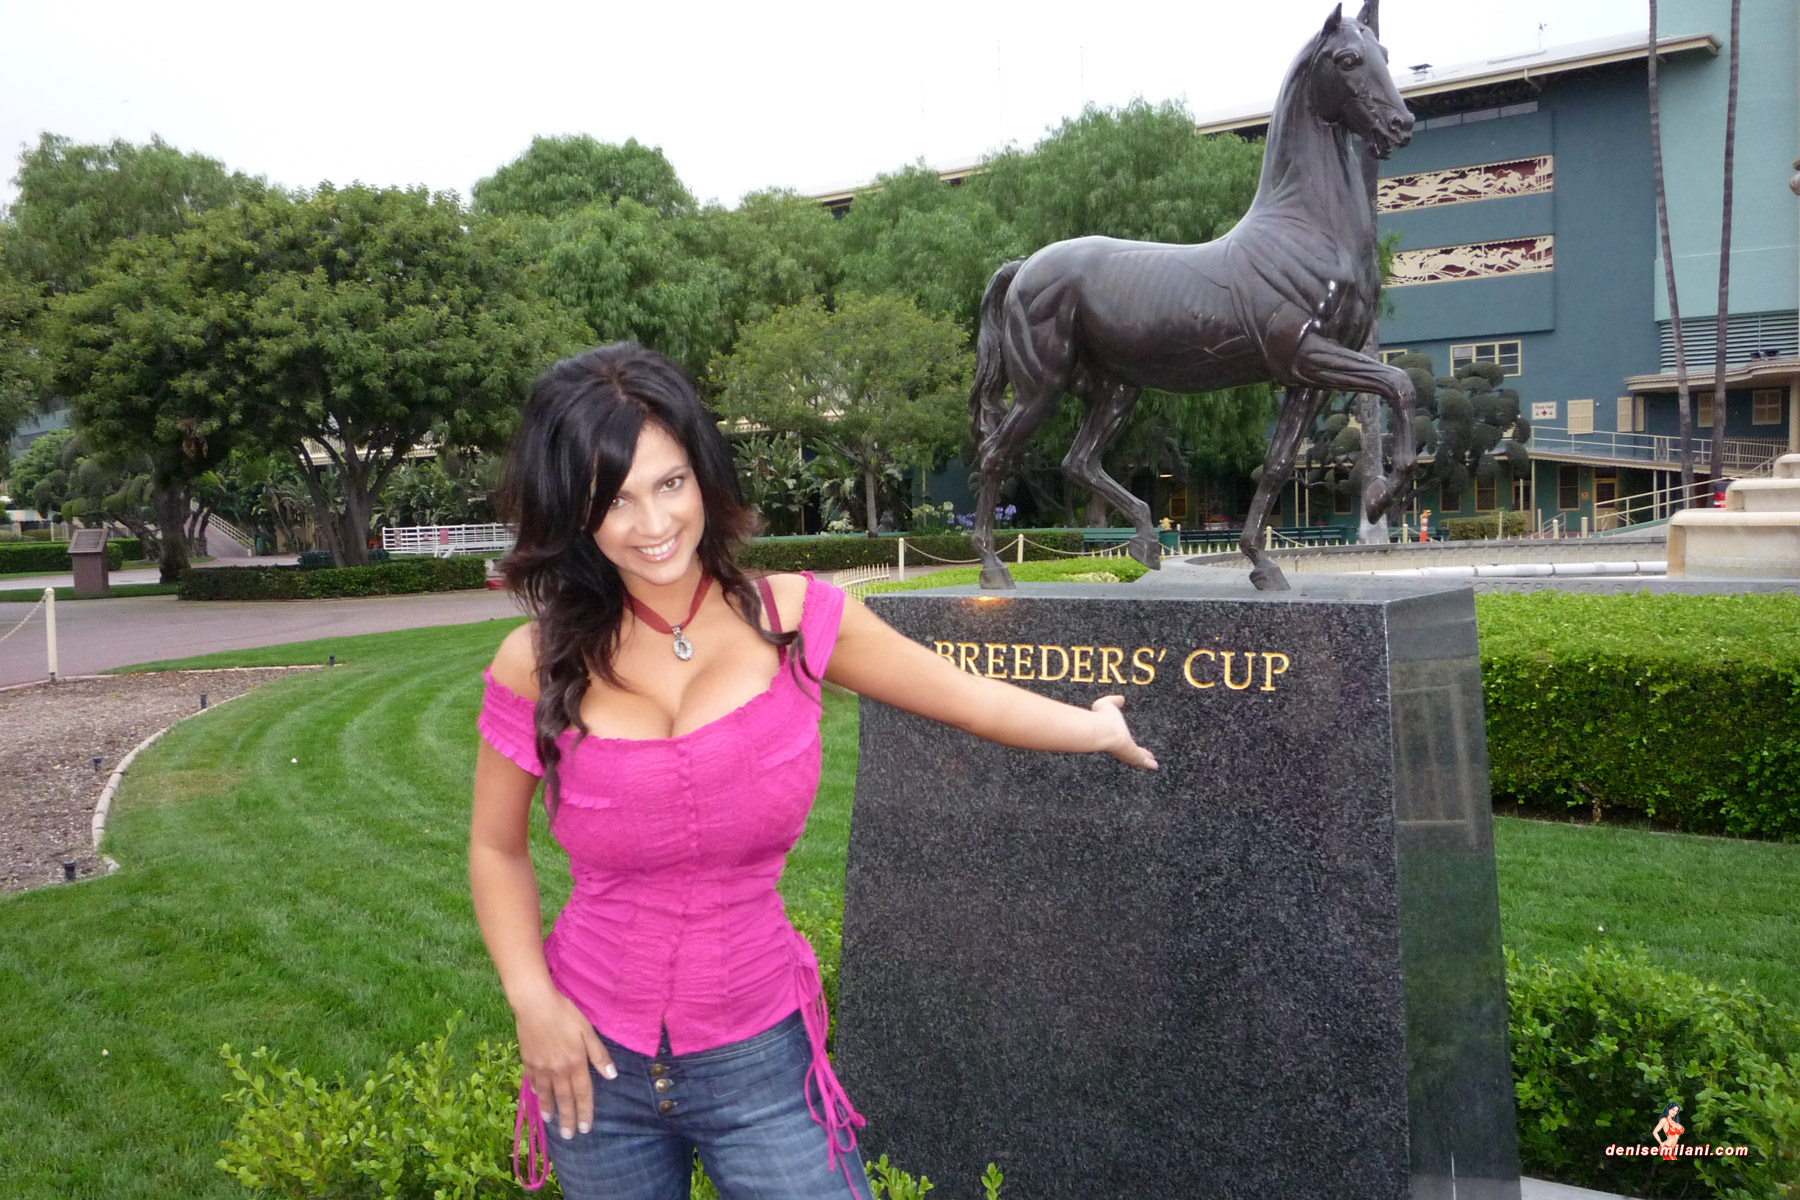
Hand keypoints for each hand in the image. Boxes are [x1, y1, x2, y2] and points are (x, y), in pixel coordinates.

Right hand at [514, 986, 614, 1139]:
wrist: (535, 1005)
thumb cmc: (565, 1014)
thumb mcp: (587, 1031)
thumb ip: (599, 1055)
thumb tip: (611, 1076)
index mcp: (576, 1063)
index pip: (583, 1093)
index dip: (585, 1112)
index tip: (585, 1128)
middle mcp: (558, 1070)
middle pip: (564, 1099)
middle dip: (567, 1119)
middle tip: (568, 1136)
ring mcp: (541, 1067)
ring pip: (547, 1093)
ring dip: (550, 1109)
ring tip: (551, 1122)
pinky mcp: (528, 1060)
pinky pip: (534, 1080)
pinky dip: (537, 1091)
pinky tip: (538, 1096)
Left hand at [1091, 695, 1156, 769]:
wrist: (1101, 730)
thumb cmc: (1101, 717)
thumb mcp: (1108, 705)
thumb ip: (1113, 702)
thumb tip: (1121, 698)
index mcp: (1113, 736)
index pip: (1122, 740)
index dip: (1127, 742)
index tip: (1130, 743)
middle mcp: (1119, 746)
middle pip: (1132, 752)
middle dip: (1139, 754)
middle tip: (1147, 756)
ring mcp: (1126, 753)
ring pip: (1138, 758)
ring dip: (1145, 760)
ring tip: (1153, 764)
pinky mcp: (1132, 756)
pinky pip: (1142, 760)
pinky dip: (1148, 763)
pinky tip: (1155, 766)